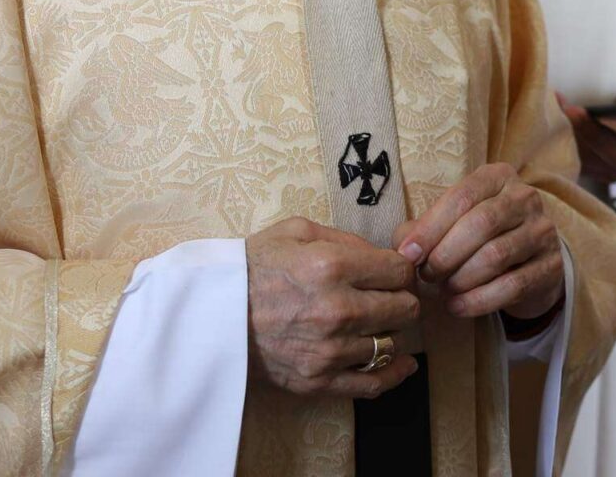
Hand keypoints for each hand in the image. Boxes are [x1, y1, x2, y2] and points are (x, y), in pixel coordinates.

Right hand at [246, 217, 421, 396]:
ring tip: (379, 323)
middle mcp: (337, 310)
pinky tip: (404, 364)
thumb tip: (382, 254)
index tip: (393, 272)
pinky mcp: (317, 380)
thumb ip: (345, 238)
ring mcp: (329, 350)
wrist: (211, 316)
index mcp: (332, 267)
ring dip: (390, 332)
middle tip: (388, 296)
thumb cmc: (253, 268)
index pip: (400, 271)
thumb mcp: (296, 232)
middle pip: (405, 308)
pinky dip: (394, 374)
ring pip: (392, 343)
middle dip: (401, 298)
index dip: (402, 269)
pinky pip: (373, 383)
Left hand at [395, 162, 563, 321]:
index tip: (407, 254)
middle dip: (446, 255)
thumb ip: (424, 229)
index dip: (430, 228)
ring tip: (443, 291)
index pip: (462, 198)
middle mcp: (525, 198)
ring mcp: (543, 231)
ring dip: (461, 279)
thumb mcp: (453, 222)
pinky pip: (512, 285)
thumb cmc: (478, 237)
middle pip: (481, 224)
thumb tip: (403, 248)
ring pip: (496, 255)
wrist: (527, 261)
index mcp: (498, 177)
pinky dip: (479, 300)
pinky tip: (458, 307)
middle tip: (427, 276)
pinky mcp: (551, 266)